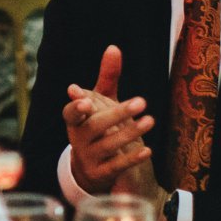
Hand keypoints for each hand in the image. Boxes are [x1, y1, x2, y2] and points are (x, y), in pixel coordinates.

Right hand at [63, 45, 155, 196]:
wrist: (91, 166)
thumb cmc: (97, 126)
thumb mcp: (101, 102)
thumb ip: (107, 77)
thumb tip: (114, 47)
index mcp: (75, 120)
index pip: (70, 113)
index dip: (77, 107)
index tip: (86, 101)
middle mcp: (78, 138)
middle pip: (95, 126)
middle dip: (117, 114)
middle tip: (141, 101)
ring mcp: (88, 157)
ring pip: (108, 146)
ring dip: (130, 133)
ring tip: (150, 121)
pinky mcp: (100, 173)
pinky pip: (116, 166)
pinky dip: (132, 158)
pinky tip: (147, 149)